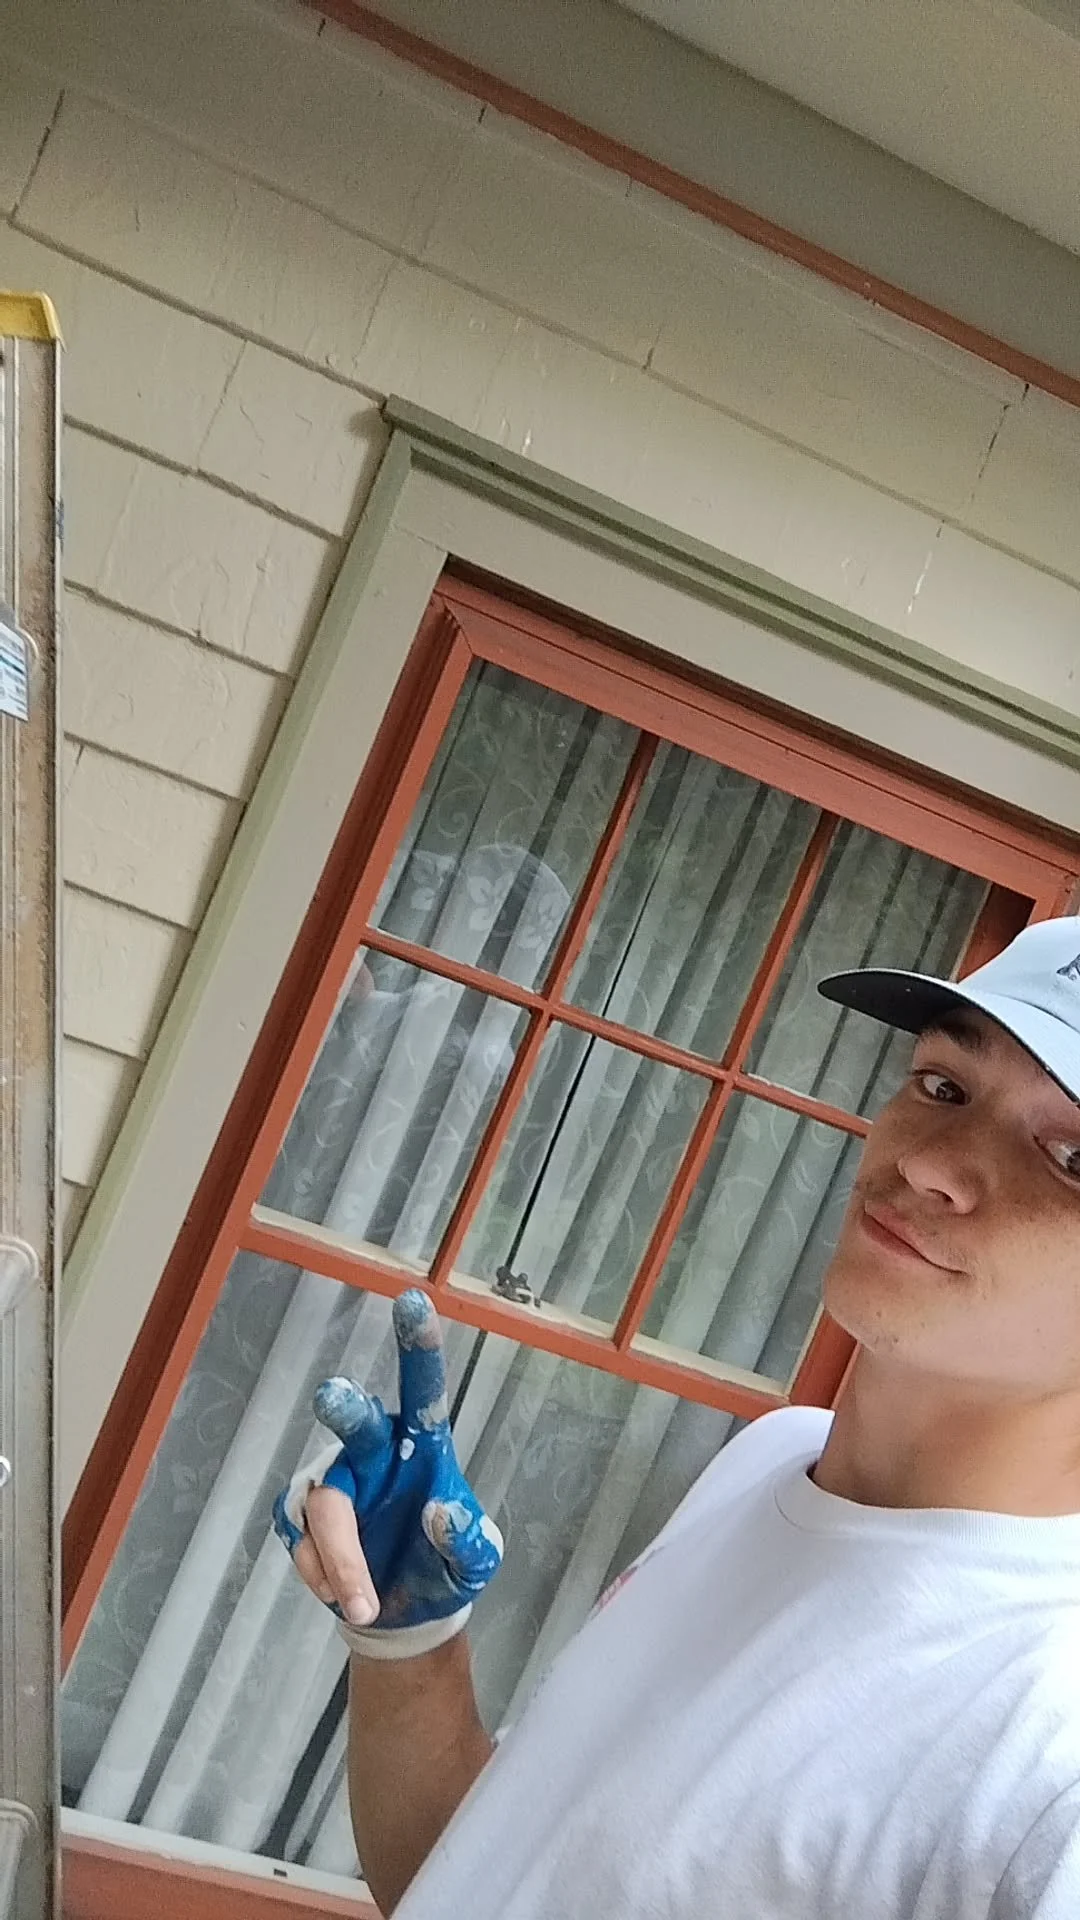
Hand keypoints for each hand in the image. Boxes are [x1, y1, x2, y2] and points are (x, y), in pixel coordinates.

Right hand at [273, 1289, 502, 1657]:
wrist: (406, 1613)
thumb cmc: (446, 1567)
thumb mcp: (476, 1561)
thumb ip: (466, 1539)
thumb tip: (440, 1511)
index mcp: (422, 1443)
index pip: (422, 1386)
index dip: (416, 1345)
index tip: (414, 1300)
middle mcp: (375, 1451)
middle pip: (355, 1422)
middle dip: (344, 1408)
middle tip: (334, 1396)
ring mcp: (335, 1482)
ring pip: (325, 1504)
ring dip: (341, 1558)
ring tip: (363, 1602)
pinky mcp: (302, 1518)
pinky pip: (301, 1540)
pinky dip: (323, 1575)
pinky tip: (346, 1596)